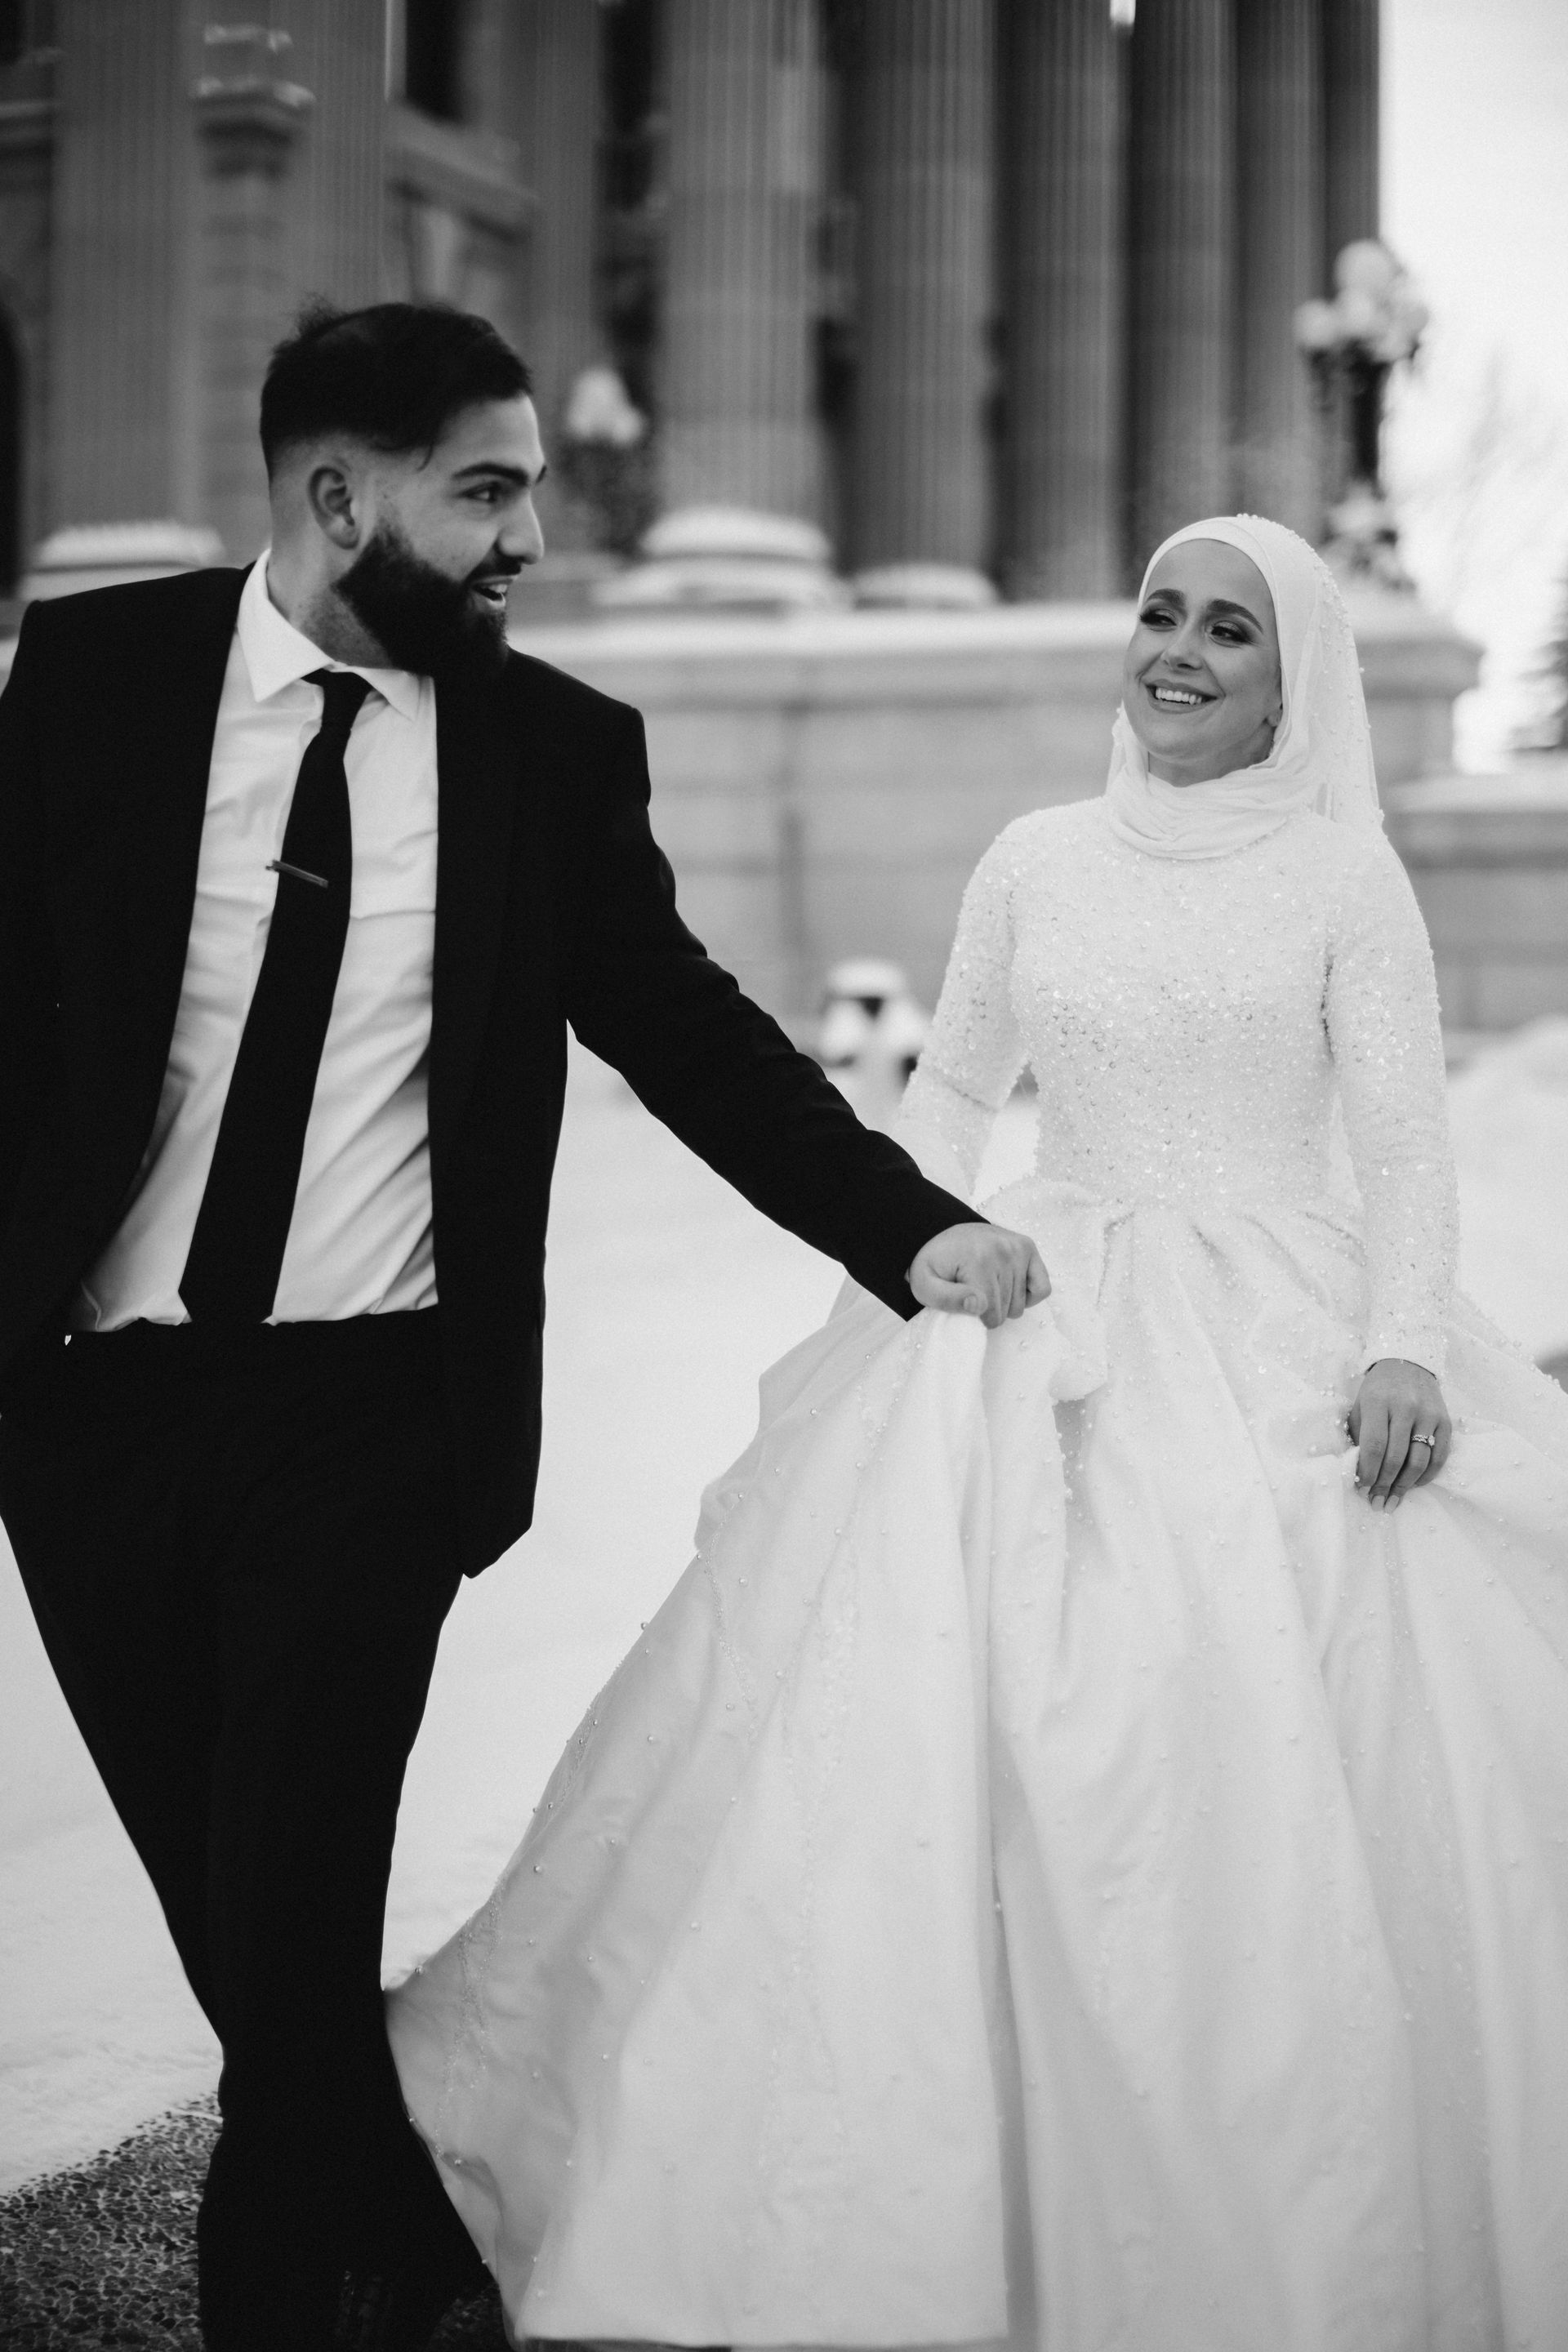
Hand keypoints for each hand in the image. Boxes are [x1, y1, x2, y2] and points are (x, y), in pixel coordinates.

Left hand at [908, 1223, 1049, 1327]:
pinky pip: (1042, 1288)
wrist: (941, 1234)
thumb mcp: (925, 1285)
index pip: (990, 1314)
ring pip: (1021, 1305)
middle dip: (988, 1310)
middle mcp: (1003, 1250)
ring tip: (985, 1285)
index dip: (974, 1316)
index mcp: (978, 1259)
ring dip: (1004, 1303)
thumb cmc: (935, 1265)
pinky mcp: (1028, 1247)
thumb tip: (978, 1305)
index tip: (961, 1300)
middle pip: (1006, 1311)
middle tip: (971, 1292)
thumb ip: (946, 1299)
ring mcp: (1018, 1247)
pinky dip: (1028, 1296)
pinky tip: (1008, 1288)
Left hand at [1348, 1358, 1451, 1509]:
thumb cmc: (1378, 1391)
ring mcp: (1428, 1415)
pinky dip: (1426, 1475)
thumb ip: (1359, 1436)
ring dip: (1405, 1486)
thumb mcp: (1361, 1406)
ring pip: (1419, 1461)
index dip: (1368, 1472)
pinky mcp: (1446, 1421)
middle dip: (1384, 1485)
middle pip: (1396, 1457)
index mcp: (1378, 1402)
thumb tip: (1357, 1473)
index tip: (1361, 1489)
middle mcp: (1405, 1408)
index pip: (1374, 1446)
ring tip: (1394, 1501)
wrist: (1407, 1364)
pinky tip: (1413, 1485)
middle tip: (1377, 1502)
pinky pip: (1439, 1456)